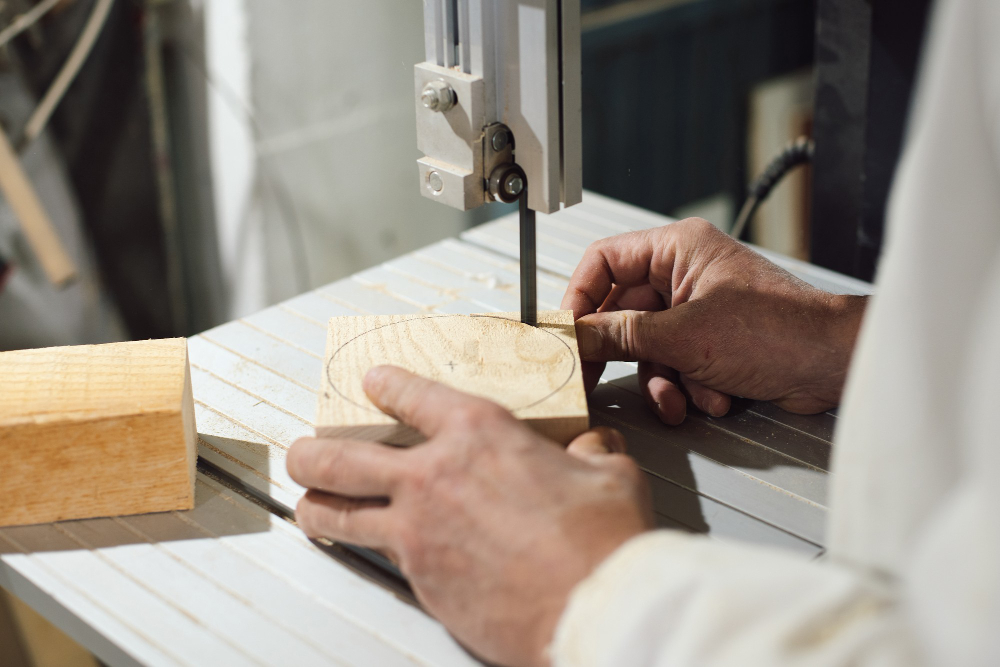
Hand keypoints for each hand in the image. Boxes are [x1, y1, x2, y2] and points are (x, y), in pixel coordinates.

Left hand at [288, 366, 653, 666]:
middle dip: (312, 452)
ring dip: (316, 506)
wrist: (594, 607)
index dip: (386, 384)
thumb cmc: (601, 541)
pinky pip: (382, 560)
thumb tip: (592, 449)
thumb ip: (589, 452)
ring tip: (308, 506)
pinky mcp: (420, 582)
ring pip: (338, 514)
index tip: (374, 381)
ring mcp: (417, 533)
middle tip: (303, 452)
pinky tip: (376, 554)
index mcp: (479, 433)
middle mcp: (434, 477)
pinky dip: (372, 553)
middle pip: (341, 458)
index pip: (412, 395)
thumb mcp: (608, 473)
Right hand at [561, 218, 866, 423]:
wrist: (833, 365)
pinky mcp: (712, 342)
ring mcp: (698, 309)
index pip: (605, 261)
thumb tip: (578, 336)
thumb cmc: (781, 329)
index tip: (566, 331)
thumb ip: (623, 335)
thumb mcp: (685, 336)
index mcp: (677, 249)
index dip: (580, 297)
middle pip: (624, 312)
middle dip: (626, 354)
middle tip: (595, 377)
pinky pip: (675, 364)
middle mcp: (685, 274)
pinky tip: (712, 395)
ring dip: (663, 379)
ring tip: (680, 397)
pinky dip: (688, 386)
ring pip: (648, 347)